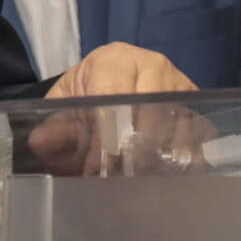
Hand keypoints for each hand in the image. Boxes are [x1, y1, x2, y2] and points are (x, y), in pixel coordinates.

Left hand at [31, 43, 202, 175]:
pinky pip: (199, 134)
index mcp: (114, 59)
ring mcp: (180, 85)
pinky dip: (184, 158)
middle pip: (152, 109)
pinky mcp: (196, 107)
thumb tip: (42, 141)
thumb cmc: (85, 95)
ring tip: (141, 180)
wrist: (106, 87)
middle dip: (135, 148)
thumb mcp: (64, 106)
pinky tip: (165, 176)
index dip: (107, 132)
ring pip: (179, 124)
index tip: (100, 164)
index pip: (115, 94)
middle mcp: (153, 65)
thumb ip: (54, 127)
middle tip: (120, 177)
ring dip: (161, 157)